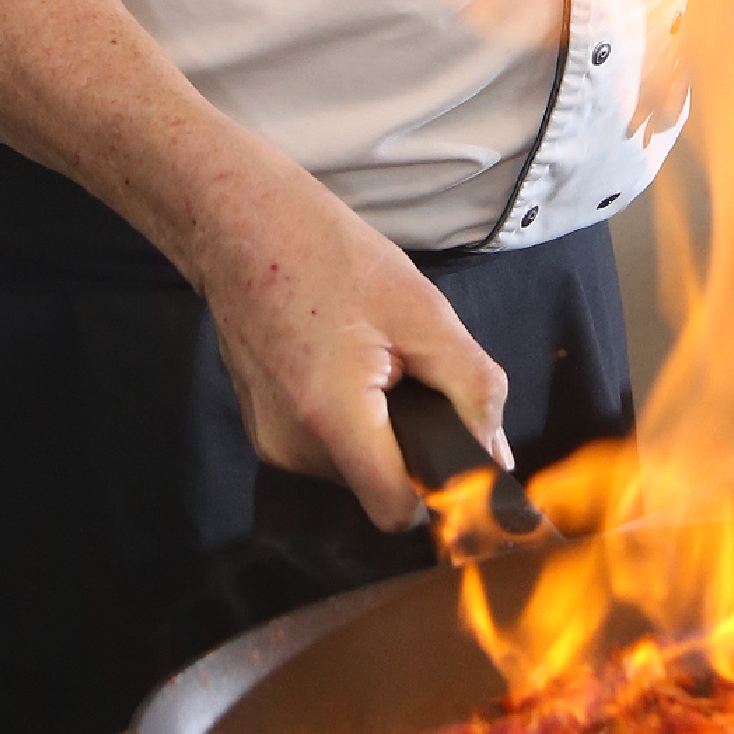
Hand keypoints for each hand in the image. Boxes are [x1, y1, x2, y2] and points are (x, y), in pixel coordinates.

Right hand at [189, 144, 512, 530]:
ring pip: (354, 468)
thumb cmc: (326, 254)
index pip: (398, 510)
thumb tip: (497, 457)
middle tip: (415, 376)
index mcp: (331, 418)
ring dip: (380, 431)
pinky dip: (350, 420)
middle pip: (378, 486)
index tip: (461, 453)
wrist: (237, 222)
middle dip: (411, 445)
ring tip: (376, 361)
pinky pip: (326, 446)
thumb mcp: (423, 311)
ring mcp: (270, 439)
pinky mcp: (262, 427)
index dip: (439, 492)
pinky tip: (345, 364)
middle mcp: (291, 445)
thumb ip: (472, 390)